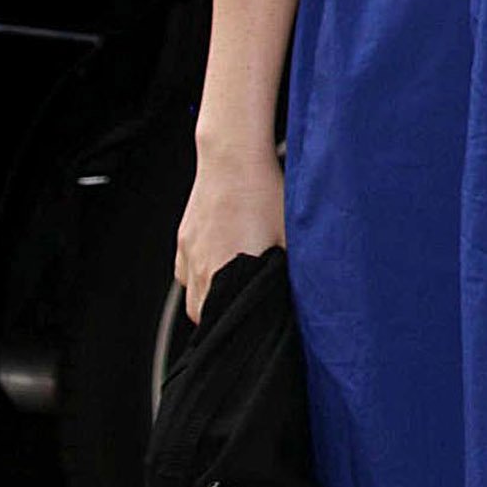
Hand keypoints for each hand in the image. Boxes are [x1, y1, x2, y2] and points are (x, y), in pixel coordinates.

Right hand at [175, 144, 286, 324]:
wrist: (234, 158)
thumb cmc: (265, 196)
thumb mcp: (289, 239)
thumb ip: (289, 275)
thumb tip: (302, 298)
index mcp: (224, 272)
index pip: (217, 322)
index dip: (234, 328)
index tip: (250, 326)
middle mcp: (200, 266)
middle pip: (199, 312)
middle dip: (220, 316)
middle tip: (245, 310)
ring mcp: (188, 250)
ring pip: (191, 291)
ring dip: (208, 296)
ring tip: (233, 288)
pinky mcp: (184, 236)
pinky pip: (186, 270)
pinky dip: (199, 275)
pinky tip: (220, 265)